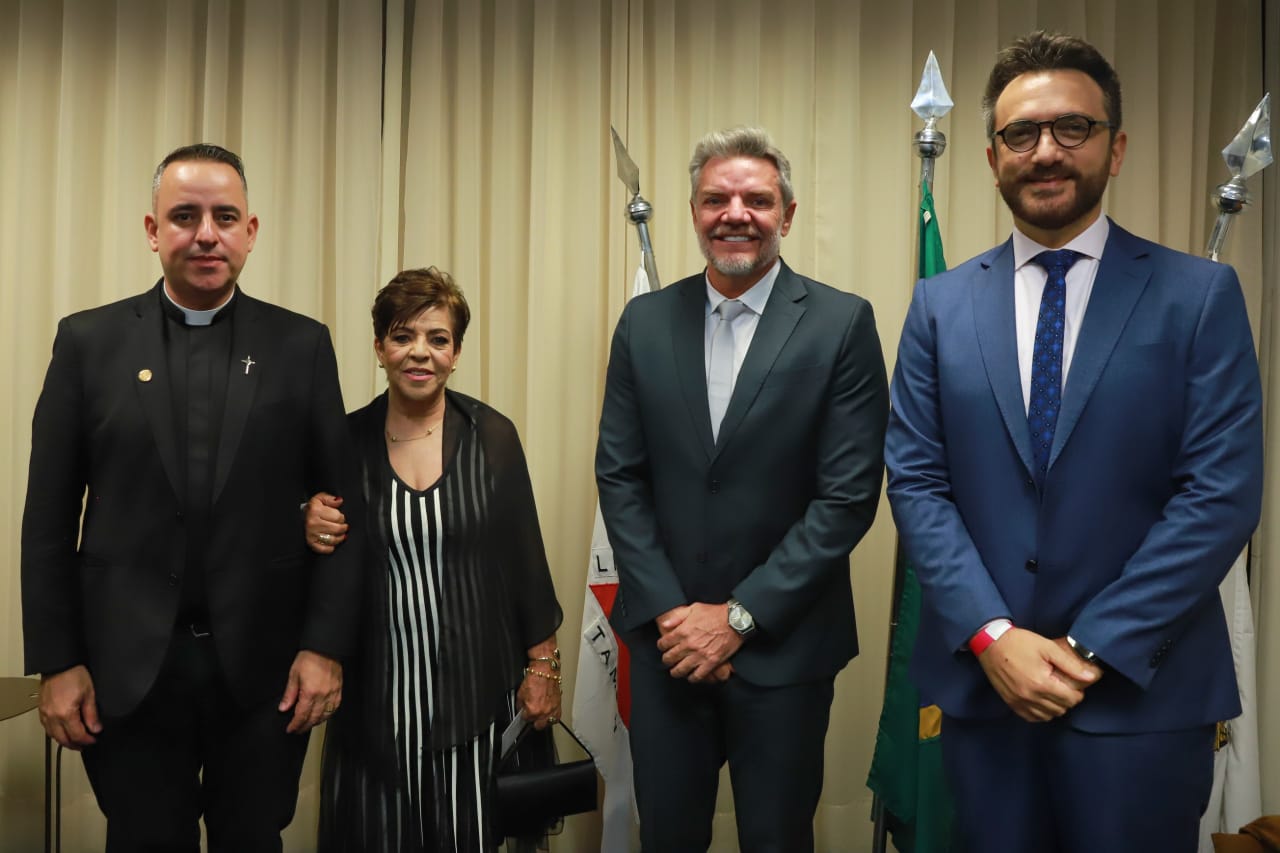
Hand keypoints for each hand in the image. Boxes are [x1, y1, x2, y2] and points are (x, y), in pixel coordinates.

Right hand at [38, 665, 101, 749]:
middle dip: (75, 745)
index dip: (87, 740)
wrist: (59, 663)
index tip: (94, 740)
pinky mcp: (41, 709)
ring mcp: (45, 713)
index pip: (77, 735)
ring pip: (53, 735)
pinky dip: (55, 733)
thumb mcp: (89, 693)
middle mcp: (52, 716)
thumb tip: (96, 729)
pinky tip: (63, 731)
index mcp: (65, 713)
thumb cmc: (74, 674)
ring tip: (75, 741)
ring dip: (64, 740)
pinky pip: (47, 727)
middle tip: (85, 745)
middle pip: (63, 739)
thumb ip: (92, 714)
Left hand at [279, 650, 342, 733]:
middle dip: (304, 727)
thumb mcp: (294, 674)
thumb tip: (283, 707)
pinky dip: (328, 714)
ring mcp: (332, 693)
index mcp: (310, 692)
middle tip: (297, 730)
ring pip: (325, 715)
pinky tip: (323, 715)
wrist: (325, 648)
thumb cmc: (310, 658)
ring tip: (308, 725)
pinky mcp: (338, 690)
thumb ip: (289, 694)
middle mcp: (323, 695)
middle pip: (313, 718)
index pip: (302, 715)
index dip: (295, 725)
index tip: (290, 729)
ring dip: (316, 722)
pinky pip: (335, 707)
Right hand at [305, 493, 347, 553]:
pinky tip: (332, 543)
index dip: (341, 517)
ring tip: (341, 535)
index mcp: (315, 511)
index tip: (339, 517)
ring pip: (332, 539)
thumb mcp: (320, 499)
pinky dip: (330, 548)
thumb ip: (330, 499)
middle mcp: (312, 523)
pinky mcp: (310, 543)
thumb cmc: (312, 509)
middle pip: (337, 529)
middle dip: (343, 527)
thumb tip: (339, 501)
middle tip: (343, 526)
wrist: (298, 518)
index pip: (338, 517)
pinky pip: (324, 549)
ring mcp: (311, 534)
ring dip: (339, 538)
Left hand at [519, 636, 562, 729]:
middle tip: (531, 715)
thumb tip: (521, 709)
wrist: (546, 670)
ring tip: (540, 715)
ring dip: (543, 721)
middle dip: (533, 720)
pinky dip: (552, 717)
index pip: (526, 720)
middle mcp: (544, 712)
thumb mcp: (520, 693)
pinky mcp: (559, 706)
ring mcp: (552, 710)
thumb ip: (520, 705)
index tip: (524, 713)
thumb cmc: (535, 678)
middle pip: (537, 725)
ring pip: (547, 723)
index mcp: (533, 710)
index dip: (524, 716)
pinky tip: (549, 714)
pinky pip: (556, 718)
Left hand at [656, 602, 742, 682]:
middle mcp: (689, 644)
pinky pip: (698, 675)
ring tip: (675, 671)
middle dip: (666, 660)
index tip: (663, 647)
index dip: (661, 646)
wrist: (735, 620)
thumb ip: (677, 617)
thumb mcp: (694, 608)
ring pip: (681, 669)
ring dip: (676, 672)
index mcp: (683, 631)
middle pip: (670, 658)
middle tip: (668, 660)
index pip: (664, 644)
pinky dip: (692, 678)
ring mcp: (700, 655)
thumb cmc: (715, 613)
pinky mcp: (711, 662)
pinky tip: (691, 676)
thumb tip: (665, 625)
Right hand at [977, 628, 1100, 721]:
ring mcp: (1019, 702)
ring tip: (1053, 693)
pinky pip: (1032, 717)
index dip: (1077, 693)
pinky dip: (1040, 712)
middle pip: (1061, 709)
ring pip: (1048, 716)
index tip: (1074, 684)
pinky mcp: (1011, 703)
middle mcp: (1030, 696)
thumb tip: (1091, 677)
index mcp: (1041, 683)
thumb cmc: (1019, 643)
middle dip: (1067, 699)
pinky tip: (1041, 700)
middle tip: (1064, 687)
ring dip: (1055, 707)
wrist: (990, 644)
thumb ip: (1070, 664)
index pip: (1070, 699)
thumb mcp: (1047, 647)